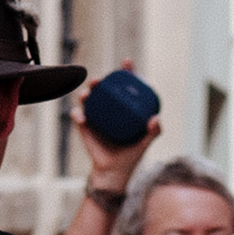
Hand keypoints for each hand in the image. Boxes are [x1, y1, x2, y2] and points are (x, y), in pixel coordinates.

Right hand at [76, 78, 158, 193]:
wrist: (114, 172)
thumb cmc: (130, 156)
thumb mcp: (144, 143)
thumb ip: (154, 131)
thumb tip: (155, 118)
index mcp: (122, 109)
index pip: (124, 87)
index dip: (125, 72)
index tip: (127, 62)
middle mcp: (108, 110)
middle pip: (103, 89)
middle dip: (100, 80)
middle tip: (100, 80)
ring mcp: (95, 118)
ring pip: (88, 99)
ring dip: (86, 93)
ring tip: (88, 94)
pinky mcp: (84, 127)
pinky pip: (77, 117)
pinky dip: (78, 115)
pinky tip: (82, 118)